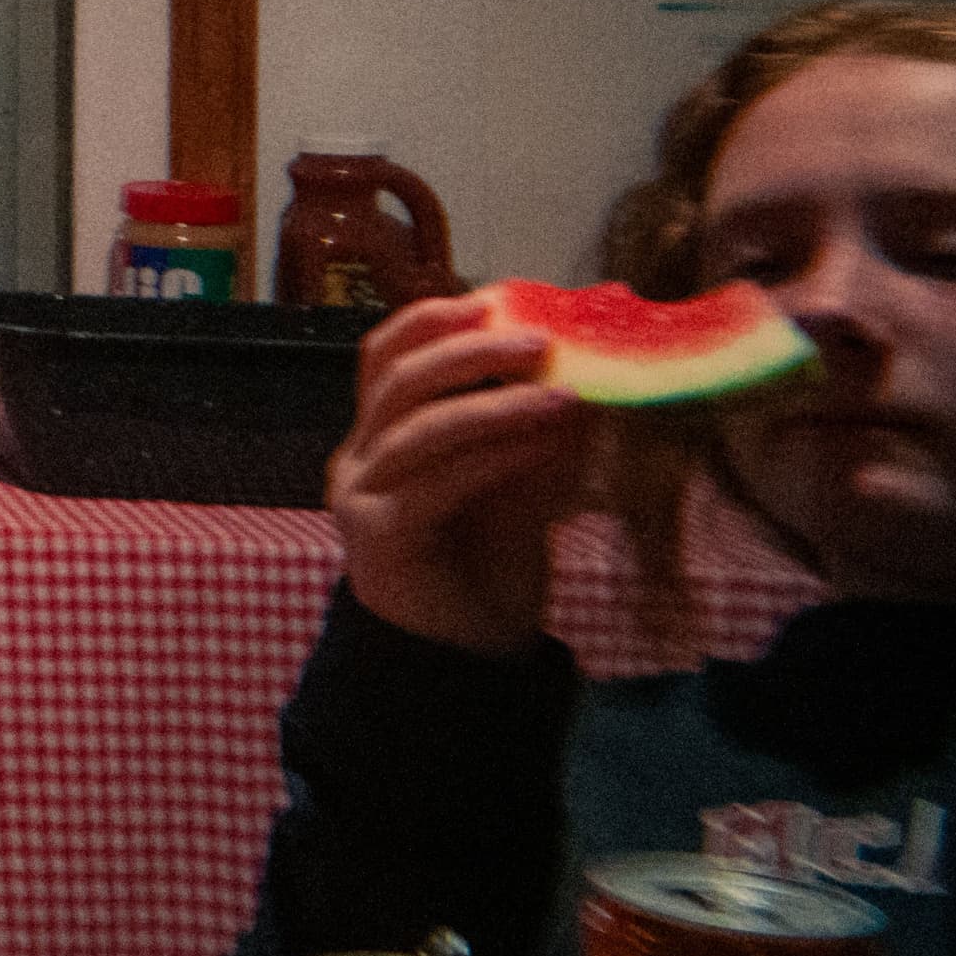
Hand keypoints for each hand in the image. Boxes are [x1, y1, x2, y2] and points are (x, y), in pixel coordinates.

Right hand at [324, 291, 600, 655]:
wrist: (469, 658)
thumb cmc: (492, 562)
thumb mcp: (526, 477)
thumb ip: (544, 421)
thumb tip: (598, 352)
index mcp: (380, 434)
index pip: (385, 353)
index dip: (435, 318)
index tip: (501, 296)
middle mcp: (357, 457)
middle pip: (396, 376)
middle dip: (468, 349)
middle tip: (539, 337)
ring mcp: (361, 496)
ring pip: (418, 425)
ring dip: (493, 400)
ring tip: (561, 392)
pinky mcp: (381, 536)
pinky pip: (437, 481)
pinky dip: (495, 454)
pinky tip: (544, 442)